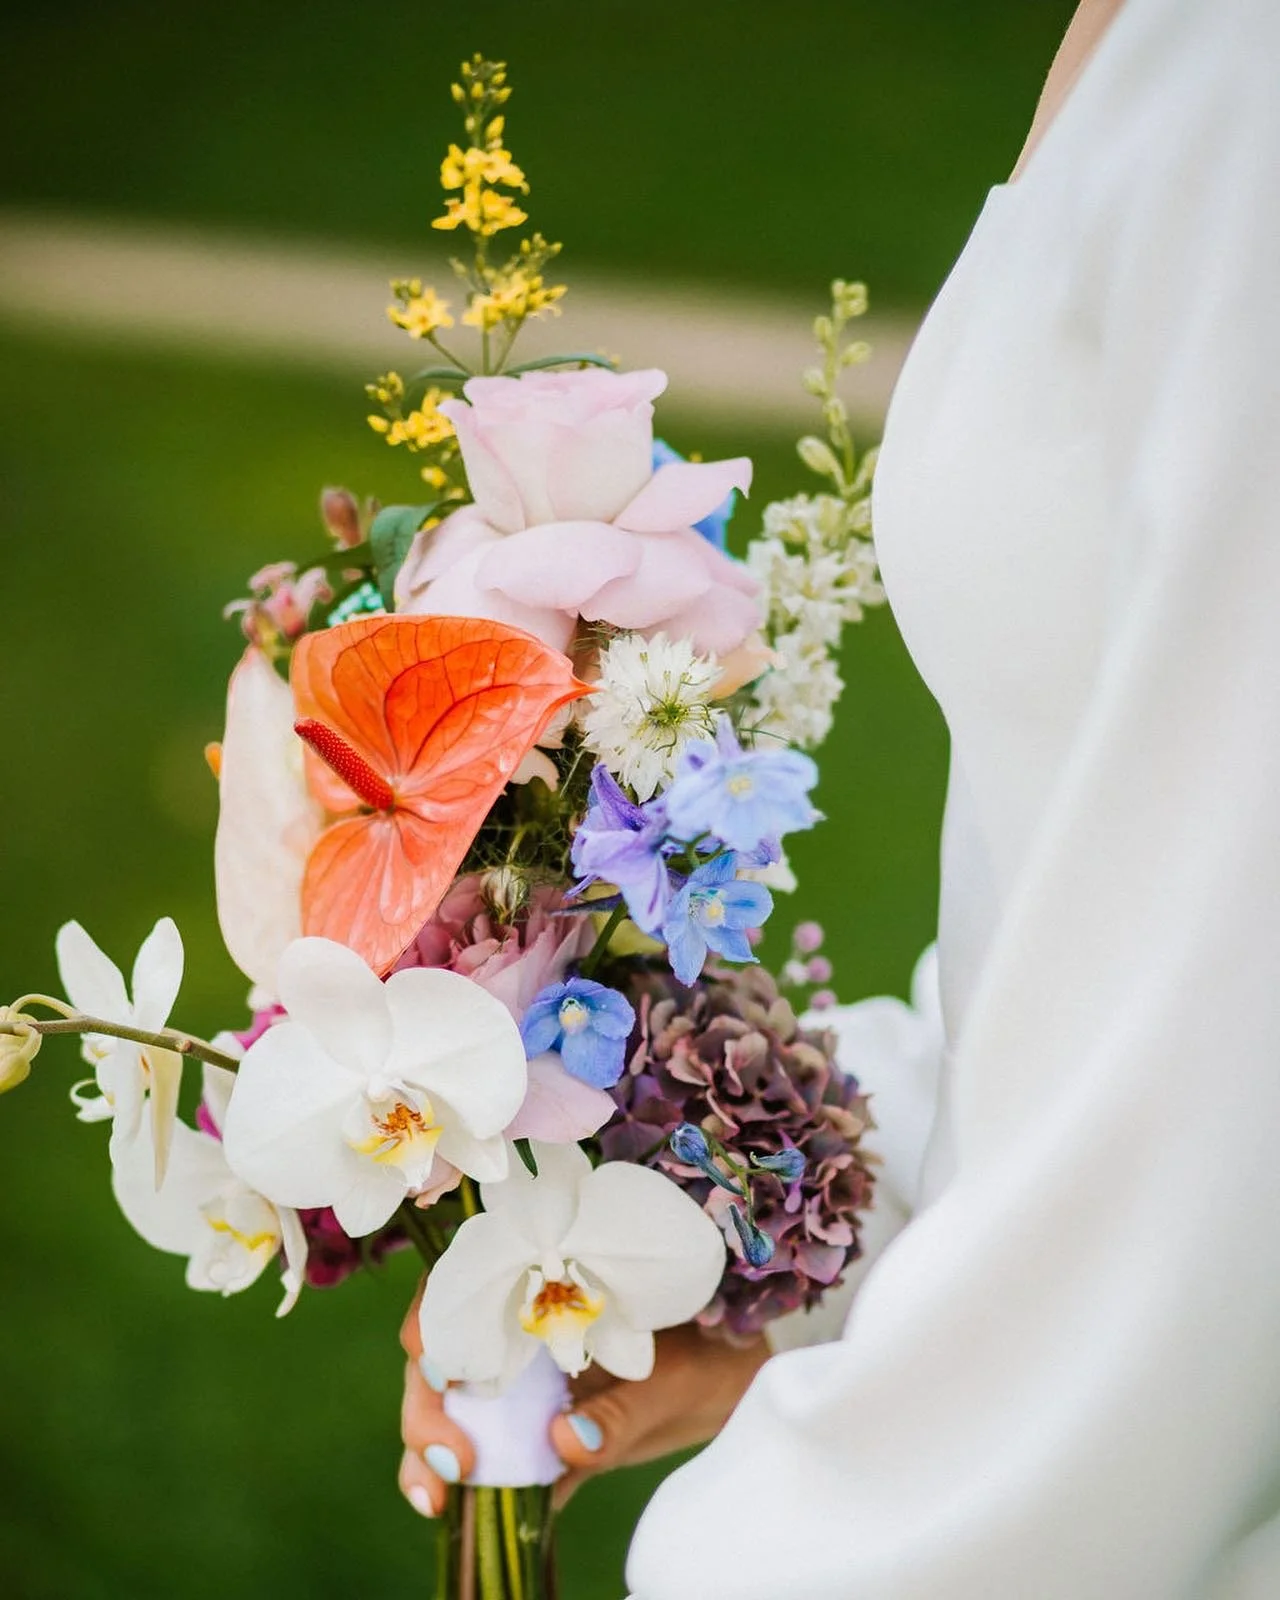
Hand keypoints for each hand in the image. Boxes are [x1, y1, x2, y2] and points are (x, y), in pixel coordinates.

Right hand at [397, 1279, 768, 1514]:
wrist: (736, 1375)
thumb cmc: (708, 1348)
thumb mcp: (672, 1378)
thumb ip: (620, 1410)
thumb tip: (562, 1441)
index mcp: (544, 1291)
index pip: (464, 1290)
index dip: (435, 1323)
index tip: (437, 1368)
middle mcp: (521, 1333)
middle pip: (443, 1361)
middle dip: (427, 1410)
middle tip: (449, 1460)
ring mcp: (526, 1387)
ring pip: (454, 1412)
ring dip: (430, 1452)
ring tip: (434, 1497)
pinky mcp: (541, 1439)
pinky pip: (493, 1461)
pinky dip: (468, 1488)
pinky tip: (450, 1511)